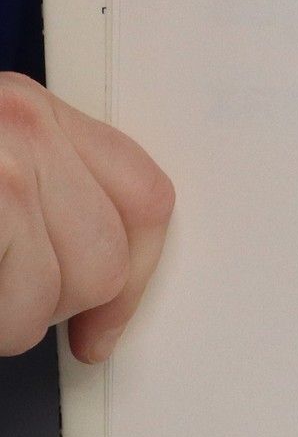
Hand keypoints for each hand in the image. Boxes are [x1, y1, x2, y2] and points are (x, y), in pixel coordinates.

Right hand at [0, 73, 173, 361]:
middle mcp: (25, 128)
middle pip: (106, 259)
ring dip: (11, 321)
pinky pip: (14, 310)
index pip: (144, 196)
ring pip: (57, 295)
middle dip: (58, 307)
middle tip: (11, 305)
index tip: (109, 325)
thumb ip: (42, 189)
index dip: (136, 275)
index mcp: (32, 110)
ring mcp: (5, 170)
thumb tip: (93, 271)